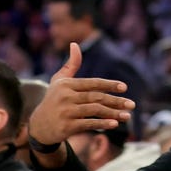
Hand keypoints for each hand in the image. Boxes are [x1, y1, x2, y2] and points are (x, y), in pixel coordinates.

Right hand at [28, 43, 134, 163]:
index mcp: (67, 85)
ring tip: (127, 116)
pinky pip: (88, 124)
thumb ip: (70, 64)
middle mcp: (66, 97)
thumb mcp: (58, 81)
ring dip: (112, 113)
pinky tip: (114, 124)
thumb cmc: (53, 99)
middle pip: (96, 97)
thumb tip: (75, 43)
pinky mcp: (66, 126)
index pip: (92, 83)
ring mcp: (66, 112)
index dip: (109, 85)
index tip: (124, 87)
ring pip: (94, 111)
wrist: (38, 126)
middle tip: (132, 104)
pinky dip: (101, 124)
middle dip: (116, 101)